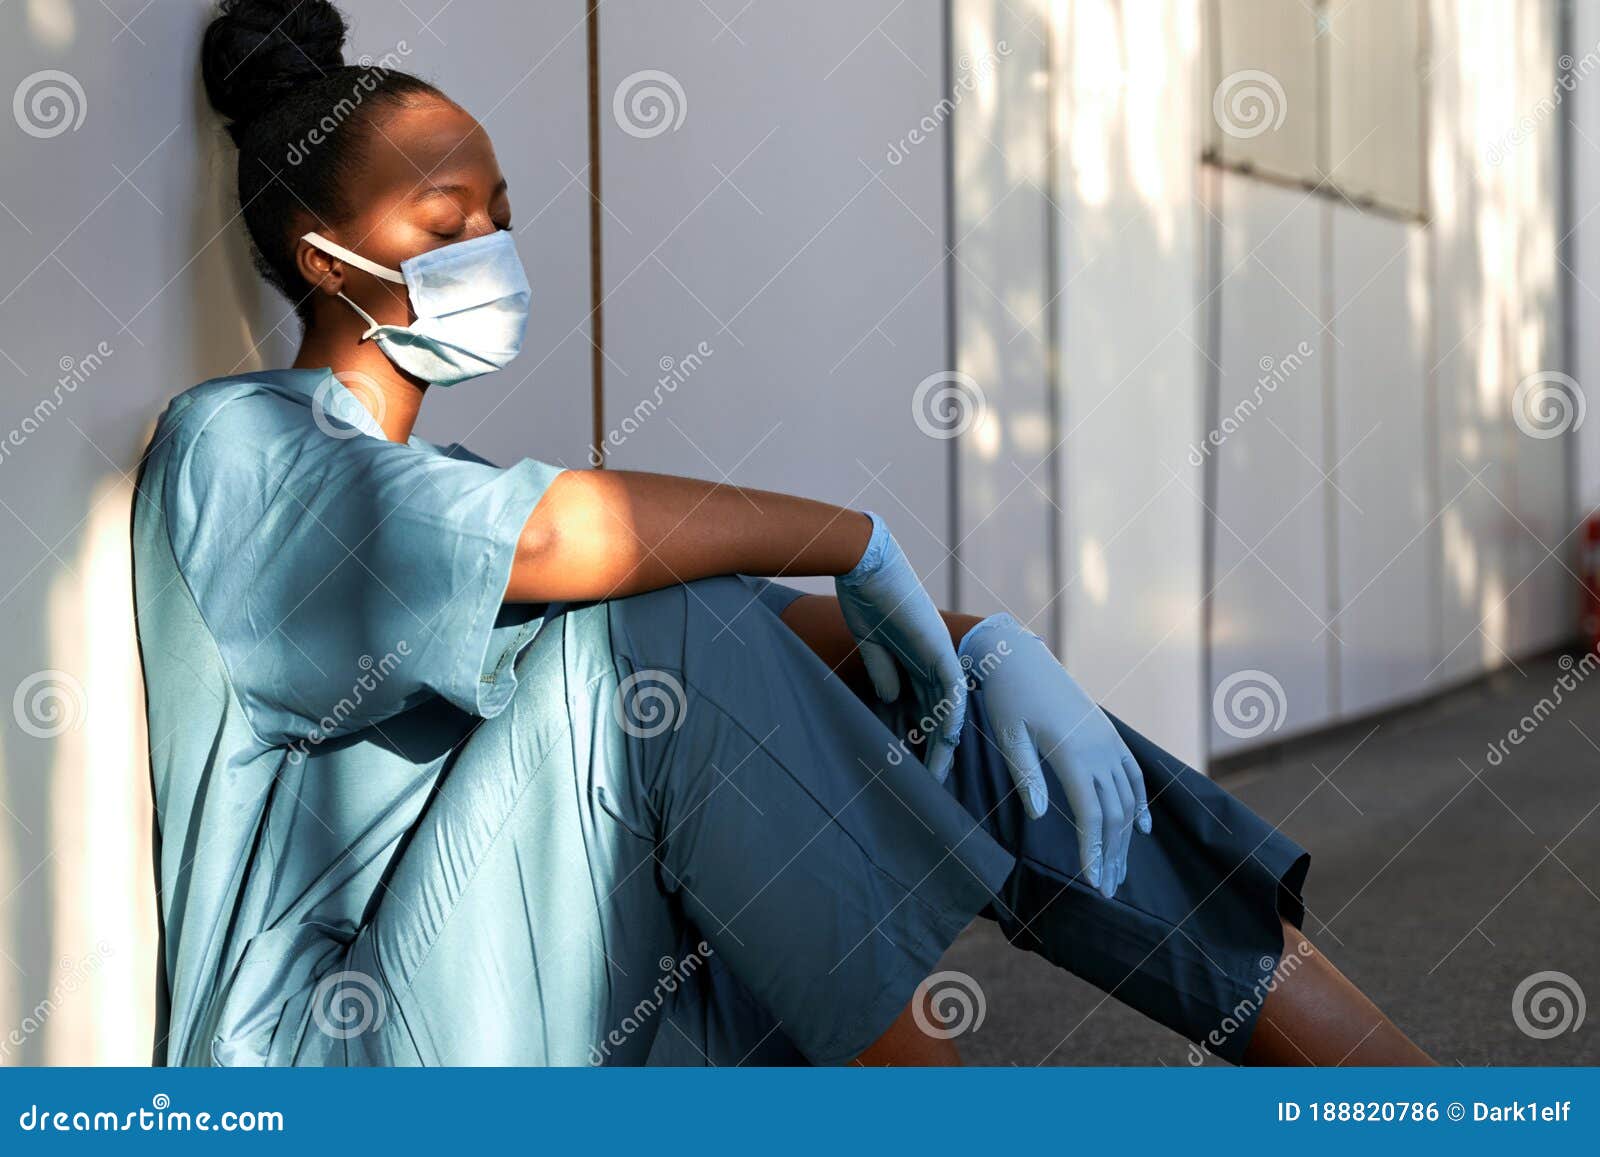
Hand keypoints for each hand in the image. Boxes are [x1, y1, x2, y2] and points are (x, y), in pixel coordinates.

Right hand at [835, 513, 965, 779]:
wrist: (865, 562)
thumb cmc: (863, 595)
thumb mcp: (870, 643)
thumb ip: (883, 670)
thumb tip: (891, 700)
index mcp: (913, 658)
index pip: (921, 706)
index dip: (918, 736)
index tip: (911, 766)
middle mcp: (930, 659)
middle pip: (937, 713)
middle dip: (935, 749)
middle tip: (931, 783)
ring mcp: (937, 653)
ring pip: (947, 707)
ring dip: (944, 741)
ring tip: (939, 773)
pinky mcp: (938, 646)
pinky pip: (951, 686)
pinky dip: (951, 712)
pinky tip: (949, 737)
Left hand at [959, 613, 1149, 897]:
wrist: (1020, 657)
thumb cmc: (1007, 698)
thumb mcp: (1008, 736)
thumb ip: (1027, 776)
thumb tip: (1042, 817)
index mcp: (1072, 753)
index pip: (1091, 813)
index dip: (1094, 850)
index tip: (1092, 881)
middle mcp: (1099, 749)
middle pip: (1115, 813)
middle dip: (1112, 854)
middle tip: (1106, 889)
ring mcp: (1108, 741)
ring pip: (1127, 798)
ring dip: (1125, 837)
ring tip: (1119, 870)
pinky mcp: (1108, 734)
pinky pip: (1133, 774)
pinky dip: (1140, 803)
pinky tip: (1141, 828)